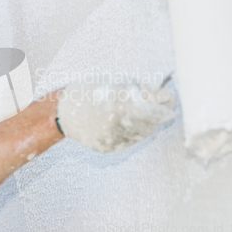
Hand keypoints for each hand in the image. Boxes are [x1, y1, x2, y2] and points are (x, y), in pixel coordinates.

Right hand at [56, 79, 175, 152]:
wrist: (64, 110)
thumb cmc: (92, 90)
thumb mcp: (119, 82)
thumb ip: (145, 89)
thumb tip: (167, 96)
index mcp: (126, 107)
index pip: (161, 112)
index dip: (166, 104)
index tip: (167, 98)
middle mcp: (123, 127)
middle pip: (153, 124)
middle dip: (153, 113)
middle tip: (146, 101)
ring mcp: (116, 141)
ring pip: (142, 133)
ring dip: (142, 122)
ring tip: (127, 110)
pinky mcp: (110, 149)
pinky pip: (128, 140)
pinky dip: (128, 130)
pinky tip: (116, 120)